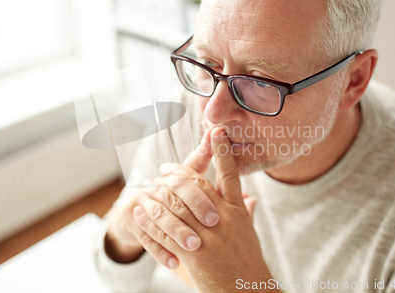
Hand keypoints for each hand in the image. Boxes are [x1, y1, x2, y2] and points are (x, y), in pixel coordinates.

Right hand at [104, 128, 219, 267]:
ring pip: (160, 216)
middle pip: (174, 192)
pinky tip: (174, 262)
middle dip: (194, 208)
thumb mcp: (186, 181)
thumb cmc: (170, 199)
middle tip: (212, 223)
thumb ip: (201, 160)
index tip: (220, 207)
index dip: (204, 188)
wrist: (135, 215)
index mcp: (172, 175)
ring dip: (177, 232)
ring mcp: (141, 202)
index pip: (189, 174)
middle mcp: (155, 184)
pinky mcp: (130, 220)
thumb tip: (214, 132)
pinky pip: (145, 237)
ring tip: (194, 247)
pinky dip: (160, 251)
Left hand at [133, 128, 272, 291]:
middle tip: (164, 167)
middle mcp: (225, 219)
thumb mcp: (250, 235)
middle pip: (197, 184)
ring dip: (161, 191)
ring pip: (178, 204)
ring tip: (150, 184)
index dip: (223, 151)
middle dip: (178, 171)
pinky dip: (153, 219)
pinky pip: (168, 230)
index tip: (216, 131)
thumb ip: (248, 213)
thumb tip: (251, 198)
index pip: (231, 174)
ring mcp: (209, 235)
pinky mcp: (195, 254)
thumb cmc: (248, 264)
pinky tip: (143, 210)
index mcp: (239, 212)